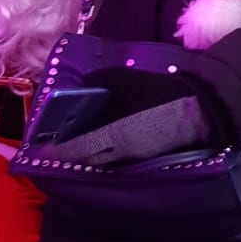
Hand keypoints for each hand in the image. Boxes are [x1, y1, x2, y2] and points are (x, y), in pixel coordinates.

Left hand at [53, 96, 210, 165]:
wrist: (200, 109)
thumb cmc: (161, 94)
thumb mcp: (127, 79)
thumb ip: (100, 81)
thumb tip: (84, 84)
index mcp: (114, 137)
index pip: (78, 150)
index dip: (58, 152)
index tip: (40, 152)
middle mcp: (121, 155)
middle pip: (88, 160)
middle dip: (70, 155)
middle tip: (54, 148)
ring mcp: (135, 160)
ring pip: (103, 162)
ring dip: (88, 155)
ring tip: (74, 144)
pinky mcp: (146, 159)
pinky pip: (118, 159)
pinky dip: (105, 153)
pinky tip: (102, 142)